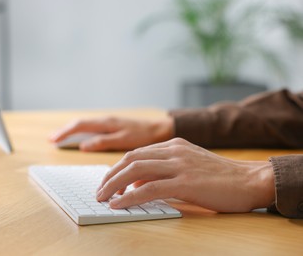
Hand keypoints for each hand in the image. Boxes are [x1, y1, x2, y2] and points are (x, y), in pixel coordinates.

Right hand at [50, 117, 173, 151]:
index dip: (65, 133)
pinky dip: (81, 133)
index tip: (53, 140)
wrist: (158, 129)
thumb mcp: (123, 140)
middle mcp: (105, 121)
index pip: (79, 126)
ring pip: (84, 125)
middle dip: (64, 131)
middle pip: (79, 124)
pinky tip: (79, 138)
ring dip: (71, 131)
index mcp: (106, 123)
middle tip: (51, 139)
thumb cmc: (143, 135)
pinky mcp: (112, 127)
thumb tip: (82, 145)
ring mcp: (108, 123)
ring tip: (59, 138)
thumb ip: (103, 142)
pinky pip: (91, 128)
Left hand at [96, 138, 274, 212]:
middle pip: (131, 159)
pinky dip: (130, 197)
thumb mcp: (188, 165)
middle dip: (110, 175)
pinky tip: (120, 204)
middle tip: (100, 190)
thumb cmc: (220, 177)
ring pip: (135, 171)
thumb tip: (137, 184)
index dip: (118, 167)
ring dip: (114, 185)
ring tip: (103, 197)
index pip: (136, 153)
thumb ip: (164, 170)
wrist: (249, 180)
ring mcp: (179, 165)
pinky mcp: (185, 182)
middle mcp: (173, 151)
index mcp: (174, 145)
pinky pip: (149, 189)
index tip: (108, 181)